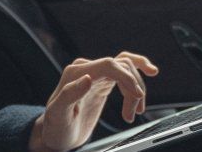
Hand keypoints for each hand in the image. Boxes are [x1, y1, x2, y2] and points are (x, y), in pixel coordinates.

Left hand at [28, 51, 159, 151]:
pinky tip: (146, 80)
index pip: (109, 65)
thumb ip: (70, 94)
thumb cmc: (55, 127)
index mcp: (76, 73)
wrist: (57, 135)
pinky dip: (137, 78)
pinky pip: (124, 72)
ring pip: (126, 69)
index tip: (138, 95)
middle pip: (121, 66)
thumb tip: (88, 78)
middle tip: (135, 112)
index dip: (127, 77)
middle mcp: (86, 69)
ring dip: (136, 88)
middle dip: (133, 87)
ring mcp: (95, 74)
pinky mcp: (102, 82)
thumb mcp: (58, 114)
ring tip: (135, 112)